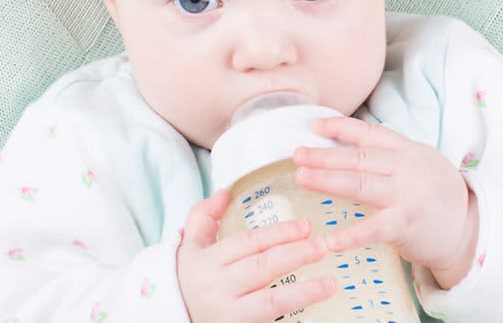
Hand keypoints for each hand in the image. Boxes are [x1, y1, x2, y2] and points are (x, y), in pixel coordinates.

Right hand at [177, 189, 336, 322]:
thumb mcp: (189, 247)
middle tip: (322, 245)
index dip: (278, 233)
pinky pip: (271, 318)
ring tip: (330, 282)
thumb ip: (204, 216)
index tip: (305, 226)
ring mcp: (229, 313)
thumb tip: (226, 192)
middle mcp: (217, 287)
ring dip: (304, 291)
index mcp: (207, 261)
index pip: (248, 243)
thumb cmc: (187, 280)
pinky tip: (314, 304)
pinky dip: (294, 310)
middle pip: (262, 267)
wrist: (172, 317)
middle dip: (295, 255)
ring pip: (271, 300)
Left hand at [293, 116, 479, 289]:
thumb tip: (349, 147)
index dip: (341, 127)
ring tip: (301, 177)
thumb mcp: (420, 164)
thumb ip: (390, 156)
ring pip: (360, 183)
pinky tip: (330, 240)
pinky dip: (351, 234)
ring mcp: (407, 195)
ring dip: (328, 180)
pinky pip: (374, 228)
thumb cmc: (436, 197)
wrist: (468, 229)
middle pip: (359, 158)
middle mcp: (407, 168)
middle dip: (324, 154)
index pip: (370, 133)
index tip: (314, 125)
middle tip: (297, 153)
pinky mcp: (407, 224)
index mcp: (408, 150)